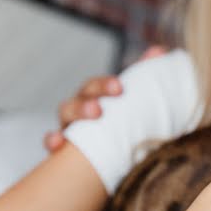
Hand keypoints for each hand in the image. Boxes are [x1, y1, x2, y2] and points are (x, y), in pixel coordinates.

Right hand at [44, 46, 166, 151]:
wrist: (116, 159)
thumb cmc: (123, 125)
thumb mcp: (134, 103)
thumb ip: (144, 78)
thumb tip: (159, 50)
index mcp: (95, 98)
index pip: (95, 87)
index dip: (104, 85)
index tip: (119, 88)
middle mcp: (79, 110)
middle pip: (77, 100)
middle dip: (86, 103)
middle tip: (98, 111)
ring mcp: (69, 129)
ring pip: (64, 117)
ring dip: (73, 118)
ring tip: (85, 123)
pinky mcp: (62, 149)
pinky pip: (52, 143)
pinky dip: (52, 141)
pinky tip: (57, 144)